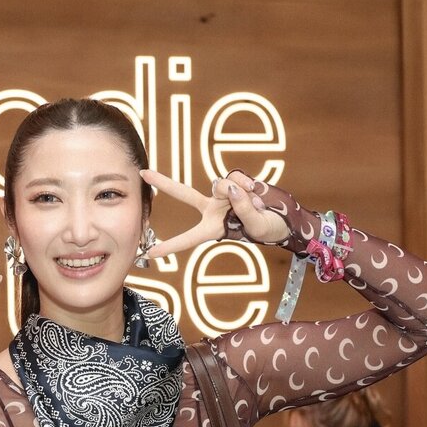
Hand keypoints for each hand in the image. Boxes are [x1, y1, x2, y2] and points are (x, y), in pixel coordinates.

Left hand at [140, 169, 288, 256]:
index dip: (171, 246)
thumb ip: (244, 207)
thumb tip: (228, 186)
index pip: (189, 238)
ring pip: (221, 184)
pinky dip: (247, 183)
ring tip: (256, 204)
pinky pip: (235, 176)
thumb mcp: (257, 225)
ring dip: (241, 192)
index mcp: (213, 228)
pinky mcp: (233, 182)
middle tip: (143, 173)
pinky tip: (256, 191)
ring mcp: (222, 194)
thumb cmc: (268, 229)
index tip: (151, 253)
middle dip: (164, 182)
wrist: (283, 217)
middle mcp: (213, 209)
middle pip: (184, 194)